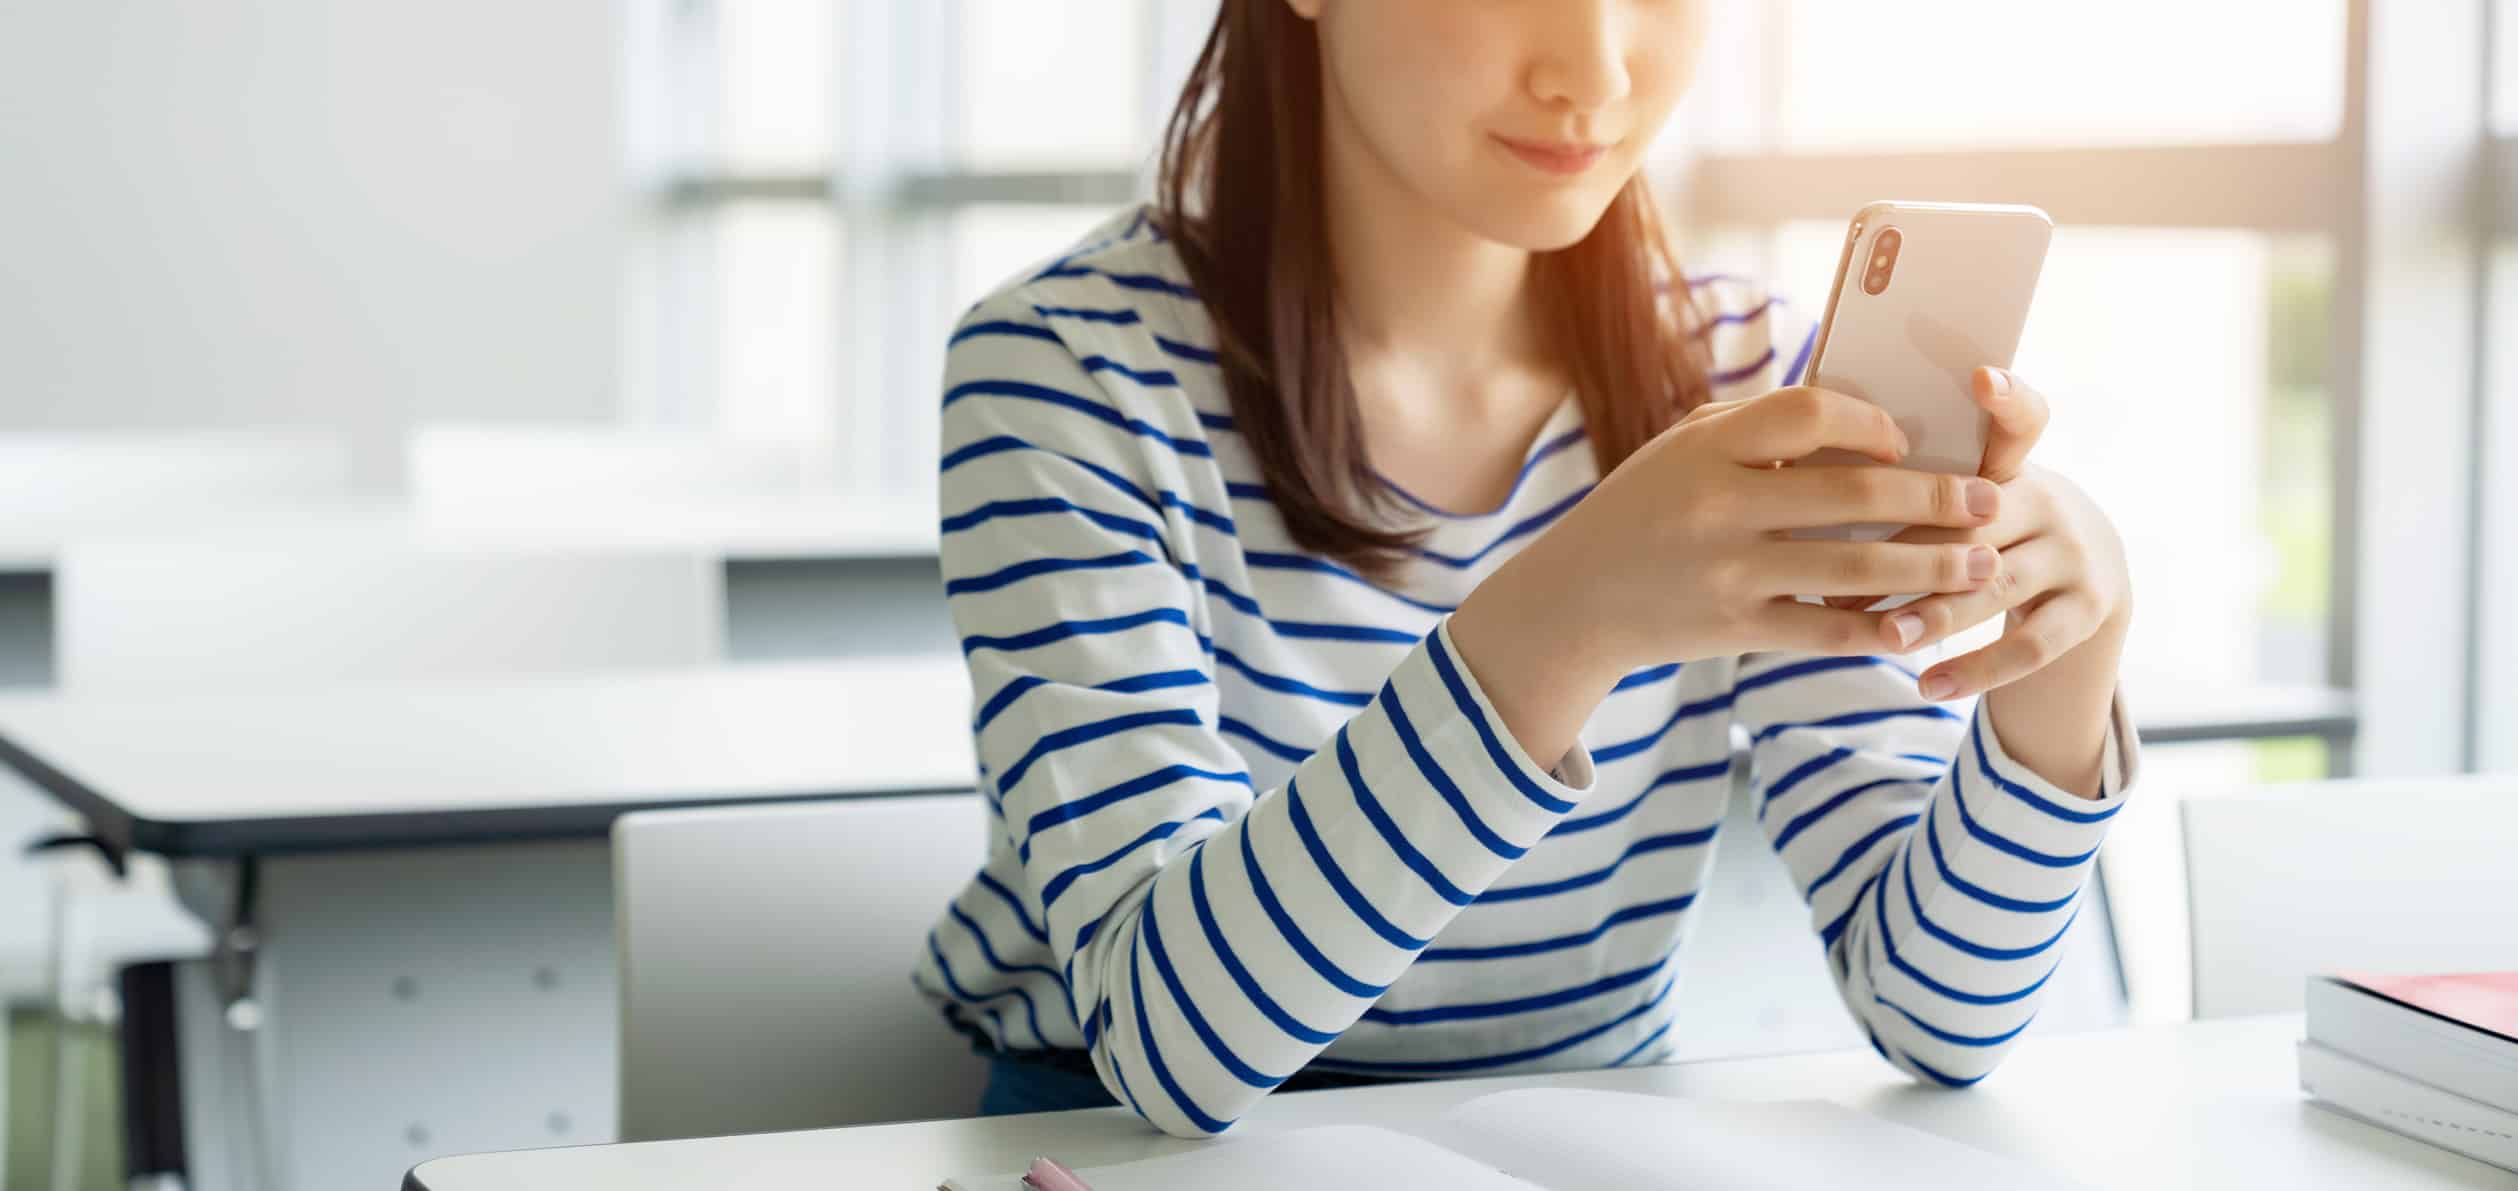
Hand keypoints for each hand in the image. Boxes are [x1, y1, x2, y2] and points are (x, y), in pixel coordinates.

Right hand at [1451, 384, 2009, 766]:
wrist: (1573, 600)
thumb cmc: (1643, 508)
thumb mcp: (1684, 448)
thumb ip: (1759, 426)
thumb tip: (1860, 412)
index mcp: (1708, 447)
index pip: (1810, 414)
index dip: (1870, 423)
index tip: (1905, 441)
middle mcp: (1718, 505)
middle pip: (1852, 495)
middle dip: (1936, 498)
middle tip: (1989, 502)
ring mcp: (1727, 571)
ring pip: (1855, 570)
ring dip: (1930, 567)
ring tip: (1981, 564)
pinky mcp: (1733, 628)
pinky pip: (1824, 631)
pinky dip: (1878, 632)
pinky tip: (1919, 627)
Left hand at [1841, 367, 2133, 700]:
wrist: (2080, 578)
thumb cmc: (1975, 528)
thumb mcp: (1957, 496)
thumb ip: (1901, 482)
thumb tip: (1792, 473)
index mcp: (2009, 462)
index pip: (2021, 416)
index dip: (2006, 396)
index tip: (1981, 377)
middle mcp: (2047, 499)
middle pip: (1982, 515)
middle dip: (1915, 544)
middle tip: (1850, 569)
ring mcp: (2074, 555)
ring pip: (1999, 581)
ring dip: (1938, 611)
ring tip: (1889, 636)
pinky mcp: (2086, 610)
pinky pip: (2030, 646)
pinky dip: (1976, 669)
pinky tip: (1928, 685)